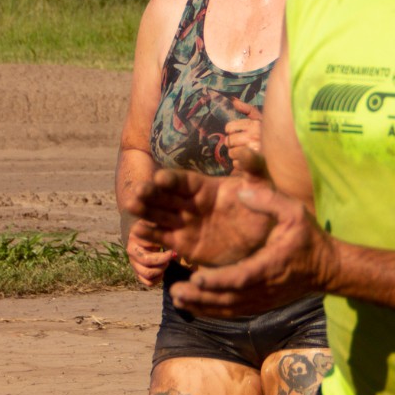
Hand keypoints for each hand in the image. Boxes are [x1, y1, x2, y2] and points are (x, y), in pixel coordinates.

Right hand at [124, 168, 278, 268]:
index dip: (172, 179)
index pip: (184, 181)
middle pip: (166, 196)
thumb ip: (253, 168)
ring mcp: (184, 223)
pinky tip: (139, 230)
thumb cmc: (262, 209)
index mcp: (205, 187)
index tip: (160, 177)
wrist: (261, 242)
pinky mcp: (183, 243)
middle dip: (152, 193)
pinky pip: (163, 237)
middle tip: (138, 191)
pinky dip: (151, 234)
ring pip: (160, 214)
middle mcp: (190, 203)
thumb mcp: (261, 186)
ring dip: (145, 210)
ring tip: (132, 205)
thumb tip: (244, 150)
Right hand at [124, 217, 174, 286]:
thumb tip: (172, 225)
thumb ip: (162, 225)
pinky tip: (163, 271)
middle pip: (147, 261)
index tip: (173, 248)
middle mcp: (131, 250)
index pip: (149, 245)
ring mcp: (133, 263)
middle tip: (172, 255)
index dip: (164, 248)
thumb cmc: (155, 227)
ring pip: (147, 273)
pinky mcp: (137, 273)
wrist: (147, 234)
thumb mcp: (158, 223)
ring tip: (167, 263)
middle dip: (163, 260)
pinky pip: (148, 282)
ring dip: (161, 270)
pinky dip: (157, 279)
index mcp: (136, 237)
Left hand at [169, 180, 330, 317]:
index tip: (197, 277)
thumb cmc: (308, 238)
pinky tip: (193, 306)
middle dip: (201, 297)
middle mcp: (264, 288)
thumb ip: (268, 200)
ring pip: (228, 308)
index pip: (241, 277)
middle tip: (175, 290)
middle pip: (229, 299)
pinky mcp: (260, 305)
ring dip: (202, 306)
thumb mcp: (294, 211)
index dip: (218, 280)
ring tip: (177, 299)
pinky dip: (212, 311)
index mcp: (270, 265)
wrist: (326, 269)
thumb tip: (241, 192)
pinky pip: (233, 311)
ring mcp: (262, 300)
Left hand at [223, 98, 266, 176]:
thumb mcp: (261, 119)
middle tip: (239, 145)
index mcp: (254, 124)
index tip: (235, 133)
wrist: (285, 154)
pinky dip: (239, 165)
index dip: (230, 131)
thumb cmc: (269, 135)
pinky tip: (247, 162)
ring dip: (235, 155)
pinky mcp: (254, 164)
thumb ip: (247, 109)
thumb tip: (233, 101)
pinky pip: (237, 164)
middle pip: (229, 141)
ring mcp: (254, 150)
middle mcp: (254, 136)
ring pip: (231, 153)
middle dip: (231, 144)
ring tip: (244, 154)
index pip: (229, 127)